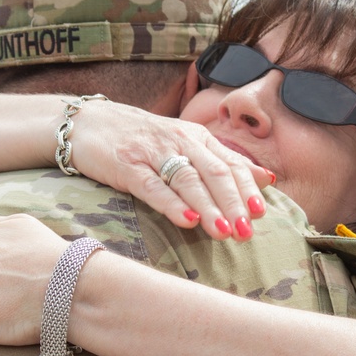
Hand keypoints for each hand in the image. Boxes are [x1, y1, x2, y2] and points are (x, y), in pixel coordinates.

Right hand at [69, 101, 273, 240]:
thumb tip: (266, 179)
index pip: (231, 163)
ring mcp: (153, 153)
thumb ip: (224, 161)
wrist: (90, 123)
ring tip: (224, 232)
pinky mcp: (128, 166)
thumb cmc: (144, 140)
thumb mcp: (187, 144)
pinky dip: (172, 205)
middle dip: (233, 203)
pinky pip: (153, 187)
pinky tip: (187, 222)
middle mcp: (180, 142)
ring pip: (188, 180)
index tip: (261, 215)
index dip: (247, 189)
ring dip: (209, 207)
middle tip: (247, 232)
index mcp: (198, 138)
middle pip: (215, 172)